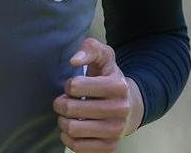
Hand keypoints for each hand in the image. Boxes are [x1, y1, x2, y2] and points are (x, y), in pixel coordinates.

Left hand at [52, 37, 141, 151]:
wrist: (129, 105)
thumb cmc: (109, 78)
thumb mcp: (104, 56)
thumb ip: (89, 49)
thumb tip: (74, 61)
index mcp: (118, 86)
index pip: (76, 86)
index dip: (69, 85)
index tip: (73, 86)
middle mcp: (120, 110)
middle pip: (71, 108)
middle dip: (61, 103)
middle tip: (64, 101)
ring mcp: (116, 130)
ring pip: (73, 129)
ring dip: (63, 121)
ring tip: (67, 115)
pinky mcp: (110, 147)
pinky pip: (78, 147)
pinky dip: (68, 138)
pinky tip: (72, 129)